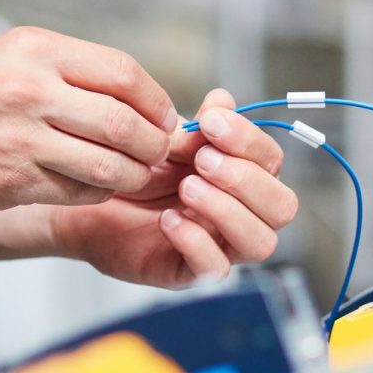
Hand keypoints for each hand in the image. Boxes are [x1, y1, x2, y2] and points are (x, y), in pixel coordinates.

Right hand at [0, 27, 177, 211]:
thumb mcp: (10, 56)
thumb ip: (70, 71)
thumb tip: (139, 97)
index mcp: (36, 50)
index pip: (124, 73)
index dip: (157, 100)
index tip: (165, 115)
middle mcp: (30, 91)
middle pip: (125, 123)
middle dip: (154, 144)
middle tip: (159, 152)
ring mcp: (20, 140)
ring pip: (108, 166)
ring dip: (133, 175)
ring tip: (135, 174)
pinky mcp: (10, 182)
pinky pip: (77, 193)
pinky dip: (97, 193)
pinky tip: (94, 186)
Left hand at [47, 89, 299, 284]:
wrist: (91, 199)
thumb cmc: (138, 170)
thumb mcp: (168, 140)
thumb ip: (201, 125)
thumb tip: (223, 100)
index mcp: (244, 177)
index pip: (273, 162)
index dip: (249, 141)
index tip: (211, 122)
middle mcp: (242, 214)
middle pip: (282, 207)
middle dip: (245, 179)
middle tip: (201, 160)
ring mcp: (221, 246)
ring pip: (260, 242)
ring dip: (227, 210)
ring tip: (186, 188)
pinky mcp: (190, 272)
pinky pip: (215, 269)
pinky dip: (195, 240)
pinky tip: (167, 219)